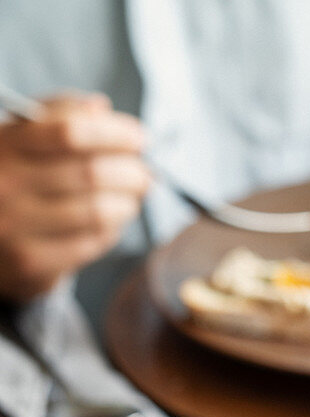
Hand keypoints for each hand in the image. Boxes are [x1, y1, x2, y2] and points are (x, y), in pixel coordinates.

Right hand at [0, 93, 149, 300]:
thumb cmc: (6, 179)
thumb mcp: (18, 138)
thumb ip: (55, 117)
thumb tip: (100, 109)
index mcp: (3, 145)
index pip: (71, 132)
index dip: (114, 134)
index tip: (139, 139)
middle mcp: (5, 184)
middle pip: (90, 174)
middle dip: (131, 172)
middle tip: (145, 174)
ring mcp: (17, 226)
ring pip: (96, 212)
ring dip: (126, 204)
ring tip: (131, 198)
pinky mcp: (31, 263)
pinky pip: (89, 244)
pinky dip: (110, 231)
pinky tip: (110, 223)